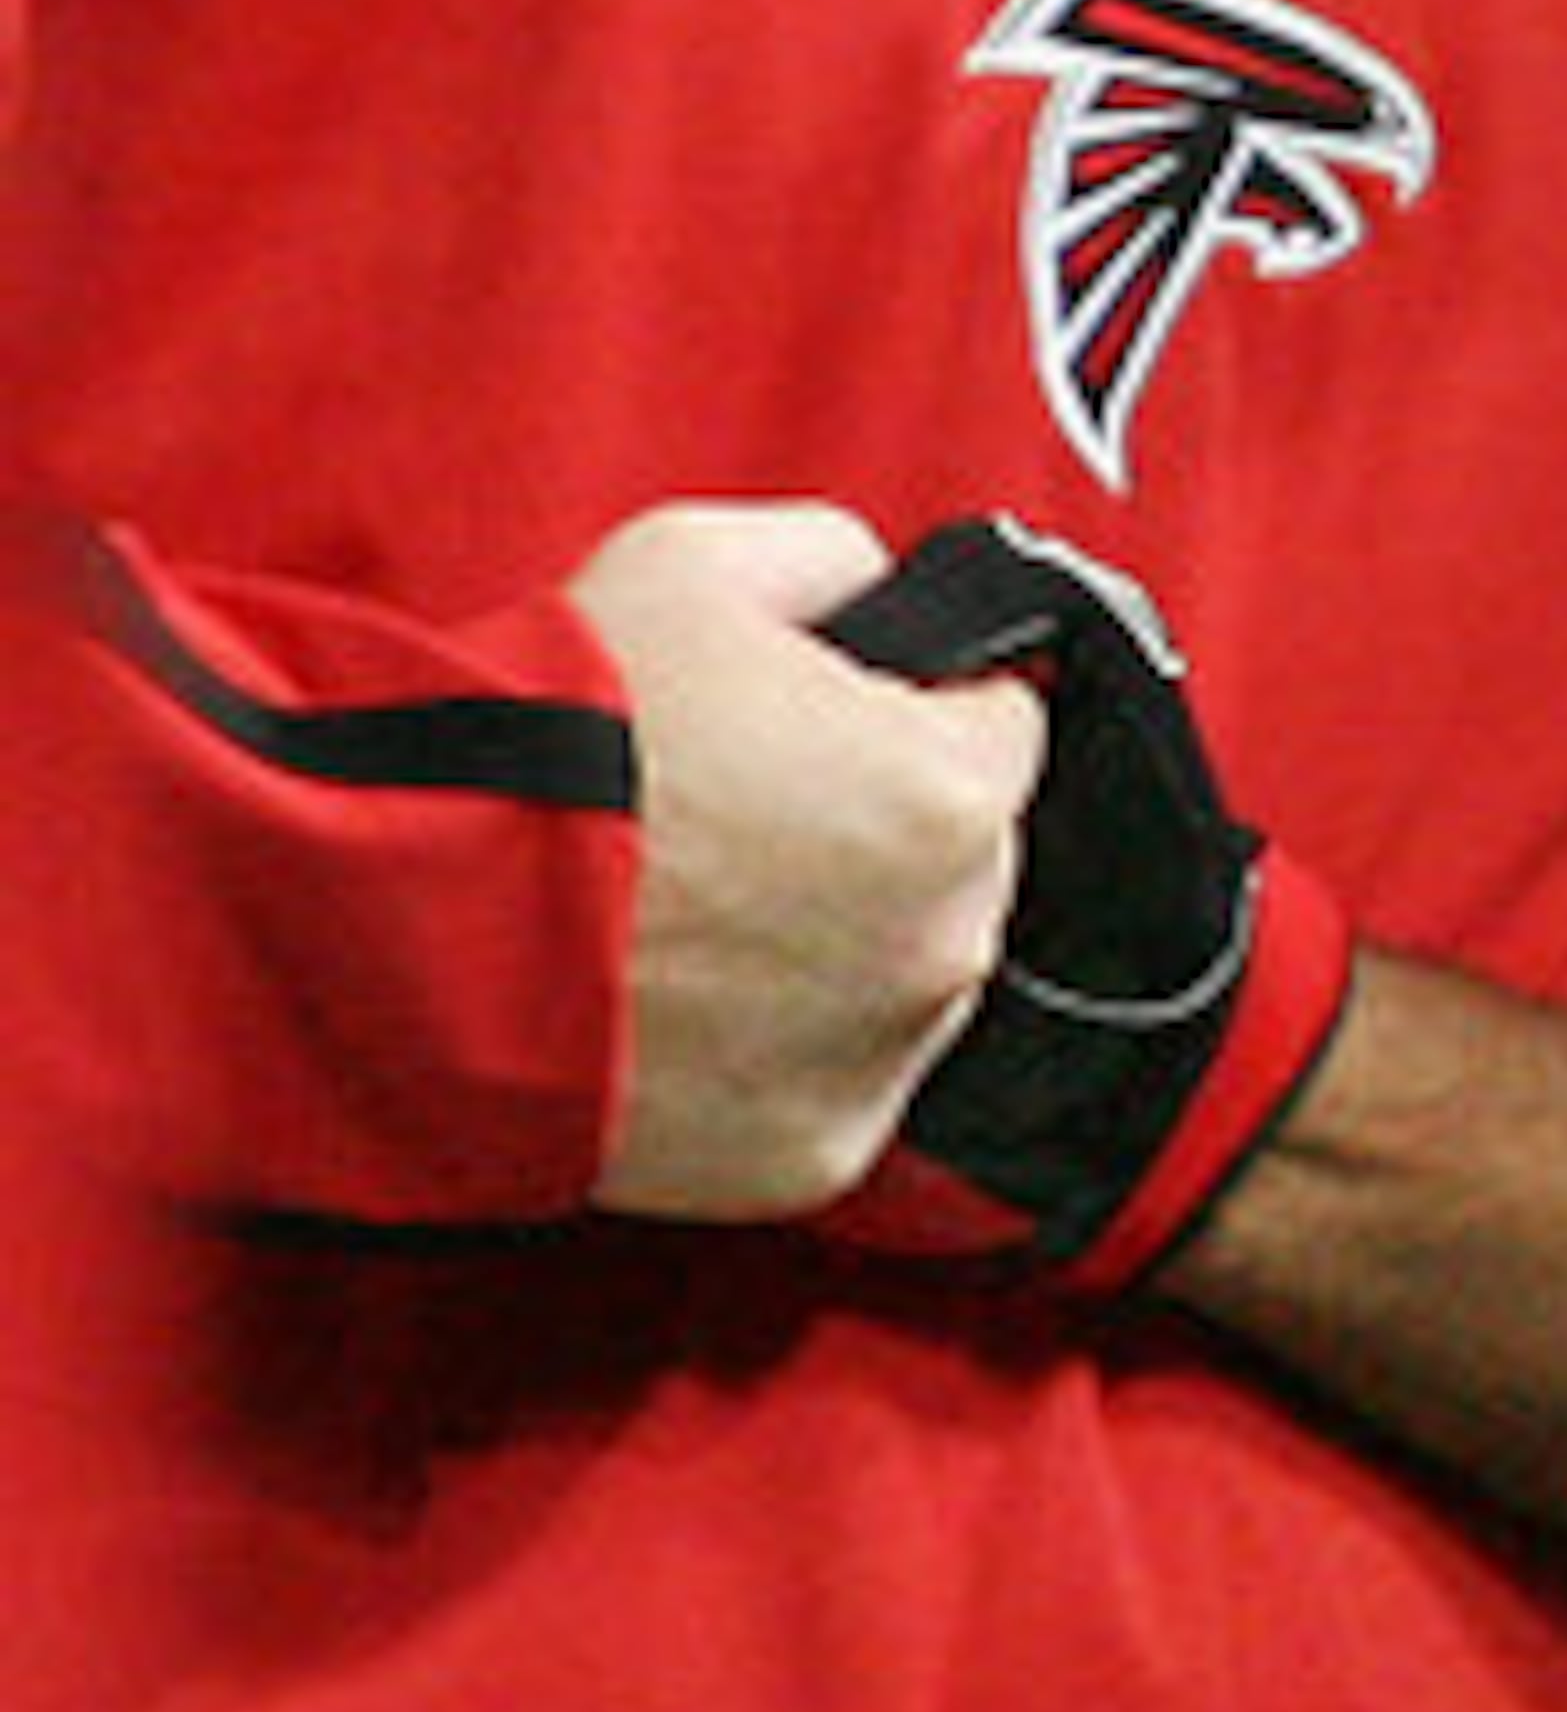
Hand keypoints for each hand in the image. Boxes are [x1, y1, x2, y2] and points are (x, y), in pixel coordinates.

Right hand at [570, 499, 1047, 1220]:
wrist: (414, 920)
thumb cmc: (554, 741)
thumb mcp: (702, 558)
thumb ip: (833, 557)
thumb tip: (877, 590)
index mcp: (945, 793)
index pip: (1007, 725)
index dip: (920, 706)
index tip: (849, 713)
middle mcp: (943, 939)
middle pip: (966, 856)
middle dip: (886, 825)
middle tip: (753, 808)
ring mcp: (877, 1057)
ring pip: (909, 970)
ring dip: (846, 938)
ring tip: (707, 904)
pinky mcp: (806, 1155)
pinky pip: (836, 1076)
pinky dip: (783, 1043)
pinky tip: (690, 990)